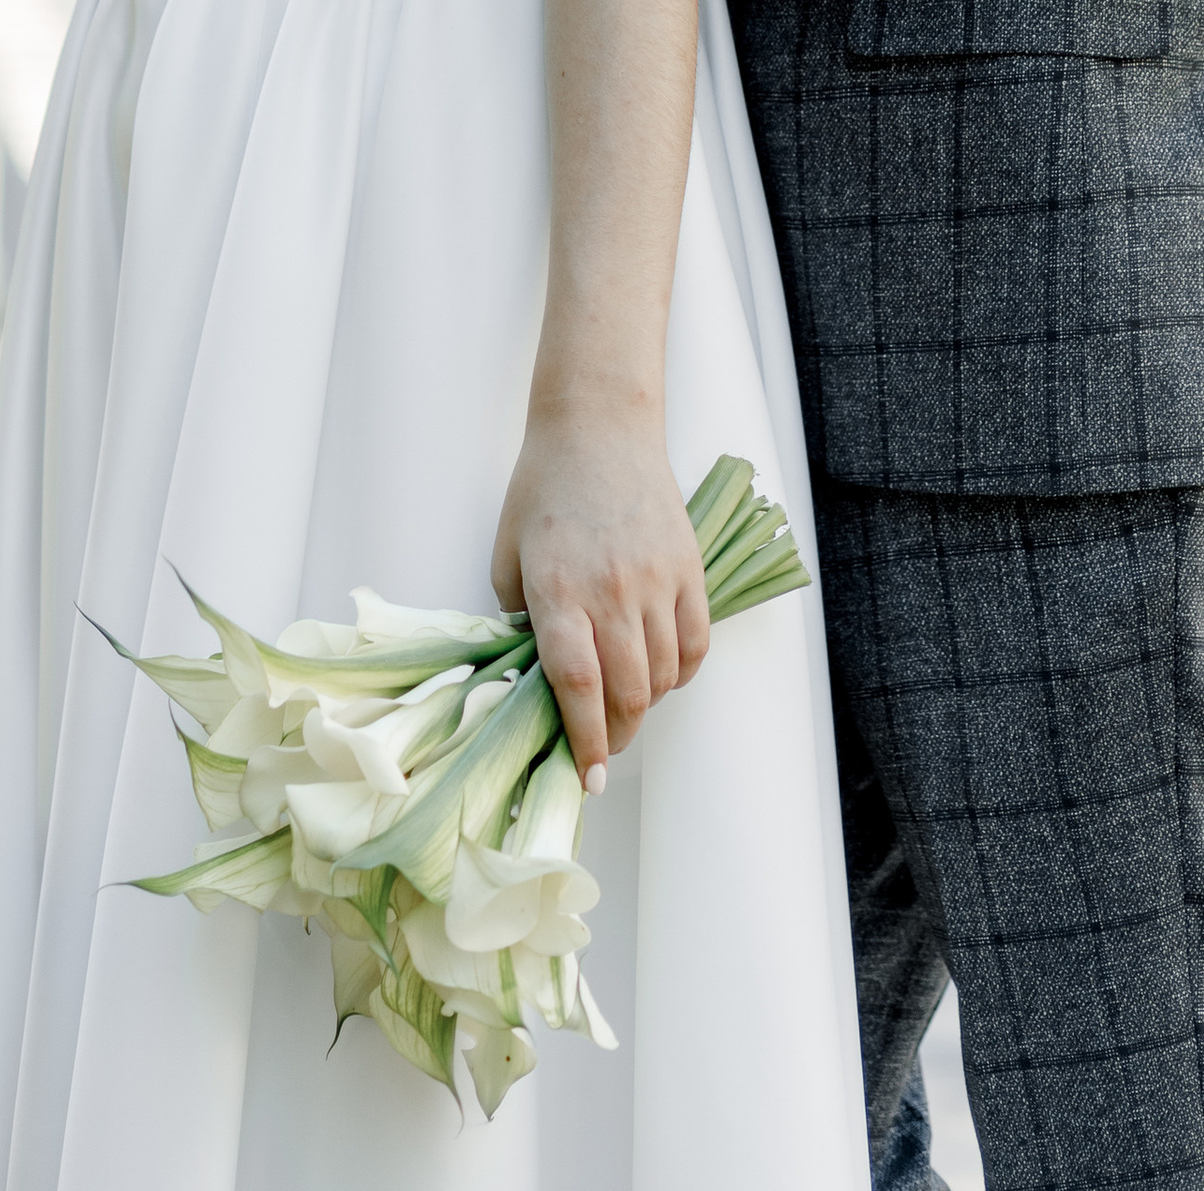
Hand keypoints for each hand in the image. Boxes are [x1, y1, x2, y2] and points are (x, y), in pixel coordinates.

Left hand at [491, 407, 708, 780]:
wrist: (598, 426)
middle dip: (616, 737)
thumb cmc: (542, 489)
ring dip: (646, 705)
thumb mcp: (508, 556)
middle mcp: (611, 590)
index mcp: (557, 590)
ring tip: (626, 705)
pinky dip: (680, 672)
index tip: (588, 778)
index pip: (578, 687)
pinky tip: (660, 673)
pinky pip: (695, 644)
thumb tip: (533, 677)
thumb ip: (519, 620)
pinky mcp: (689, 567)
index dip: (584, 742)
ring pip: (663, 676)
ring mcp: (657, 578)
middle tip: (605, 749)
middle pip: (627, 694)